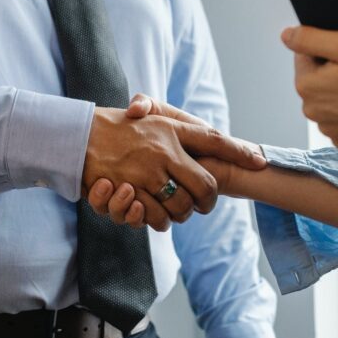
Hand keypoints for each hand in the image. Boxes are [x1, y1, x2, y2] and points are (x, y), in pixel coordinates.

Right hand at [83, 103, 265, 230]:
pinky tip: (155, 214)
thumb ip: (174, 127)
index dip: (238, 152)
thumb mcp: (148, 118)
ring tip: (177, 211)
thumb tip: (204, 138)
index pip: (214, 140)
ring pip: (182, 205)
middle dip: (209, 200)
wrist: (77, 136)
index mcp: (171, 129)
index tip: (260, 161)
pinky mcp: (131, 191)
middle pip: (205, 184)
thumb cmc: (115, 127)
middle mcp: (164, 150)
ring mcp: (148, 172)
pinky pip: (157, 216)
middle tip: (205, 205)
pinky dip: (159, 220)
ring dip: (183, 213)